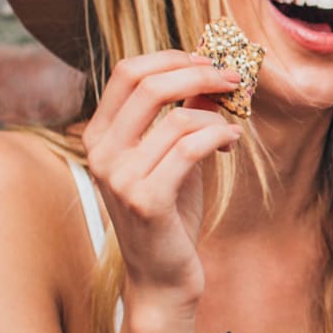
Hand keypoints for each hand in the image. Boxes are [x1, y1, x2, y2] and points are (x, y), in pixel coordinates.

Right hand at [80, 51, 242, 308]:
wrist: (161, 275)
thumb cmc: (169, 213)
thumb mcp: (171, 155)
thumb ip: (182, 114)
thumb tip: (210, 70)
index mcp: (99, 135)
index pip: (127, 71)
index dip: (172, 57)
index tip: (208, 61)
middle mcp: (101, 153)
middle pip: (149, 84)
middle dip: (200, 73)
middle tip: (233, 79)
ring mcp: (120, 178)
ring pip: (178, 118)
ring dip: (217, 117)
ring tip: (231, 131)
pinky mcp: (145, 201)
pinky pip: (190, 148)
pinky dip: (219, 138)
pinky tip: (230, 145)